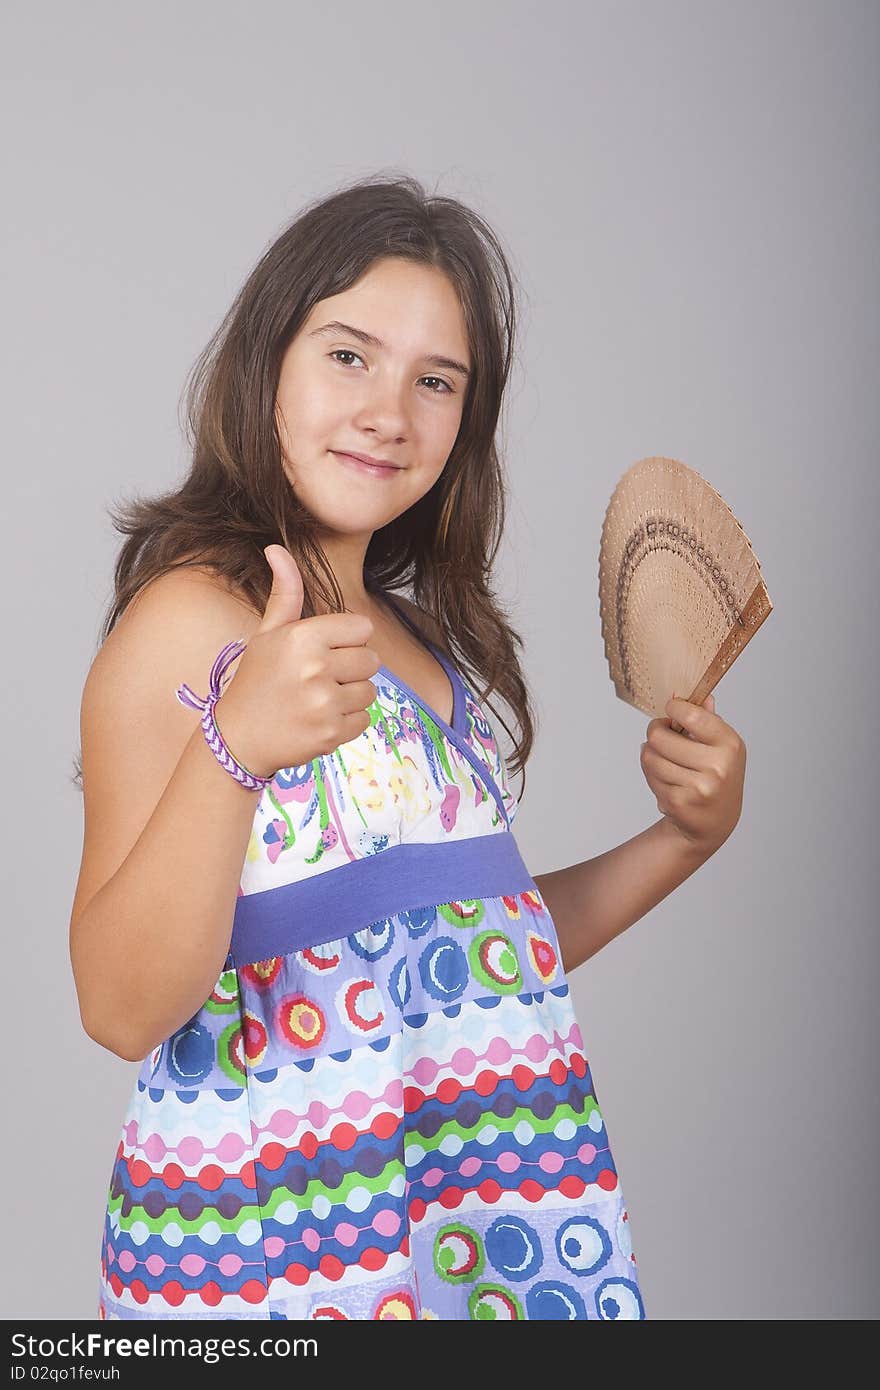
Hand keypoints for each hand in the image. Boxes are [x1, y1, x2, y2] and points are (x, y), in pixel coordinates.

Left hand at [639, 692, 746, 855]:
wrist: (715, 821)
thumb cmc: (716, 776)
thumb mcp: (721, 746)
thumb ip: (709, 719)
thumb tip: (703, 695)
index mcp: (729, 744)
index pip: (693, 715)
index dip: (674, 708)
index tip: (671, 709)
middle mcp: (718, 766)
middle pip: (660, 737)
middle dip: (655, 733)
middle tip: (660, 735)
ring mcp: (699, 787)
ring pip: (650, 757)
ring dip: (650, 755)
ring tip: (663, 759)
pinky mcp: (679, 803)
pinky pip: (650, 777)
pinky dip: (651, 775)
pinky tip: (665, 779)